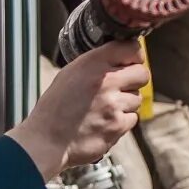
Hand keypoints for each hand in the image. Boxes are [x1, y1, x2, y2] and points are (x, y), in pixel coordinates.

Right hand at [8, 39, 148, 177]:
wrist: (46, 140)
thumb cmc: (54, 109)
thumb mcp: (69, 74)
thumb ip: (96, 64)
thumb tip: (119, 60)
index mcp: (92, 64)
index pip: (132, 49)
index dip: (134, 56)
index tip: (130, 63)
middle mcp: (106, 82)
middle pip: (142, 74)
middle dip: (134, 80)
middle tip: (120, 88)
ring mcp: (113, 105)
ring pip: (137, 98)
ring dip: (125, 104)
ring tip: (104, 109)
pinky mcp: (118, 126)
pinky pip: (132, 118)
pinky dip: (121, 121)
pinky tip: (104, 122)